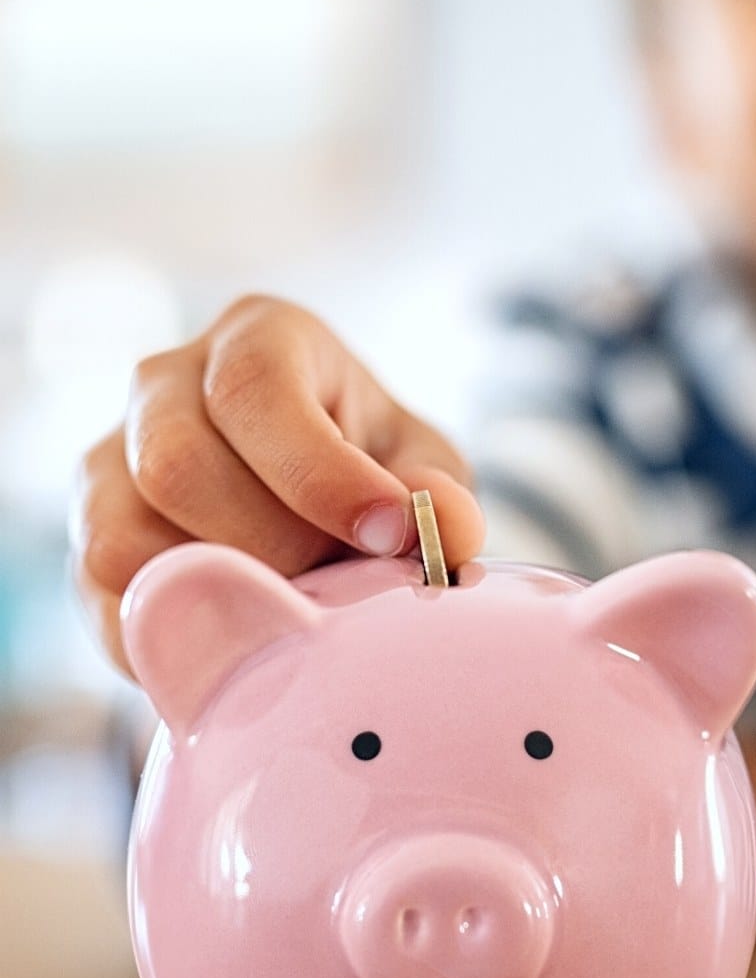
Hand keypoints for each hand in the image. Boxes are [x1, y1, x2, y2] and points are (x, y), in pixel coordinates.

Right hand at [70, 295, 484, 671]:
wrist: (312, 515)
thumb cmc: (368, 472)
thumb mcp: (421, 467)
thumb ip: (437, 490)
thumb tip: (443, 525)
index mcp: (257, 340)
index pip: (253, 387)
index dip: (318, 472)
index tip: (387, 535)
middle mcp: (165, 386)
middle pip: (177, 464)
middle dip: (273, 545)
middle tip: (339, 581)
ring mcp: (110, 465)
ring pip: (125, 539)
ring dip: (222, 593)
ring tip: (295, 605)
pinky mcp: (91, 545)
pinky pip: (114, 604)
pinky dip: (185, 636)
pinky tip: (247, 637)